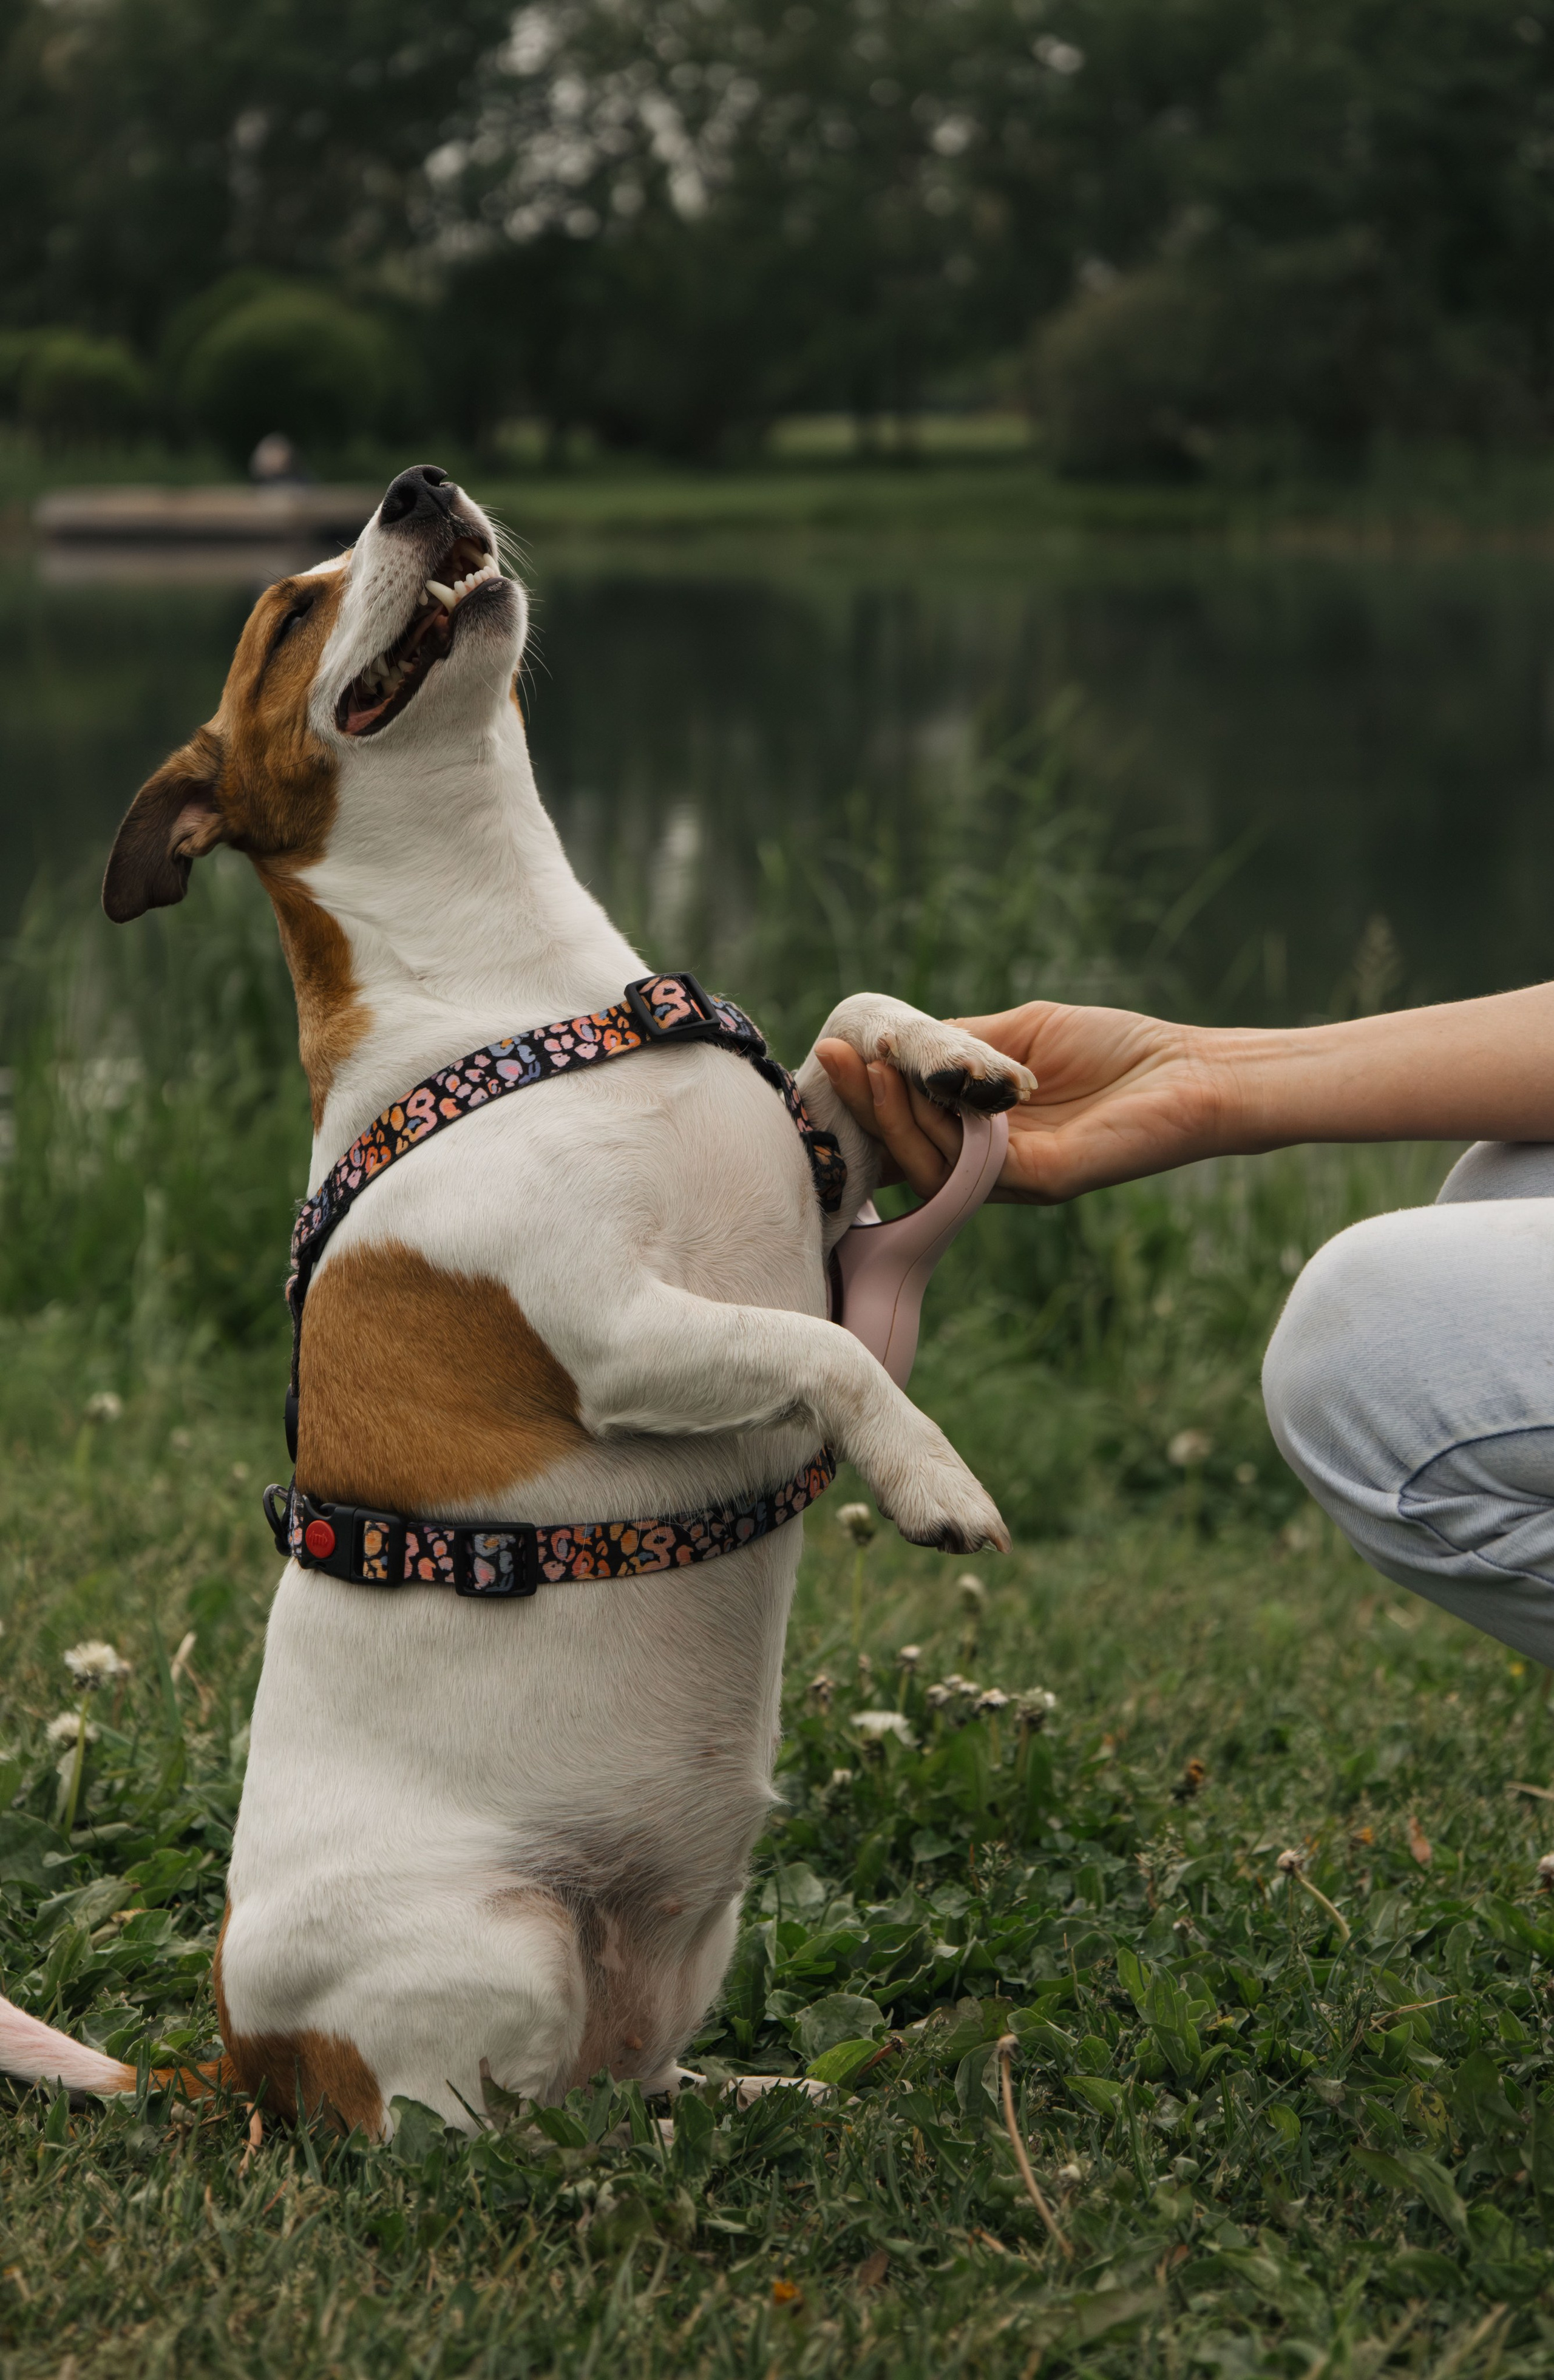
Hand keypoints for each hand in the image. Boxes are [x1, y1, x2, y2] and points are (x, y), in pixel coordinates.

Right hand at [816, 1001, 1229, 1203]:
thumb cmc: (1118, 1049)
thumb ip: (963, 1046)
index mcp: (985, 1132)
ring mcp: (1016, 1178)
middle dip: (863, 1105)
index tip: (833, 1054)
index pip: (911, 1126)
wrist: (1192, 1071)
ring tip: (866, 1066)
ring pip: (928, 1163)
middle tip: (832, 1058)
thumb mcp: (1022, 1035)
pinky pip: (971, 1167)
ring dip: (888, 1115)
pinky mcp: (1043, 1181)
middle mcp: (993, 1164)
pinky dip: (935, 1130)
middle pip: (906, 1150)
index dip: (867, 1099)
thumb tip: (896, 1041)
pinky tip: (916, 1086)